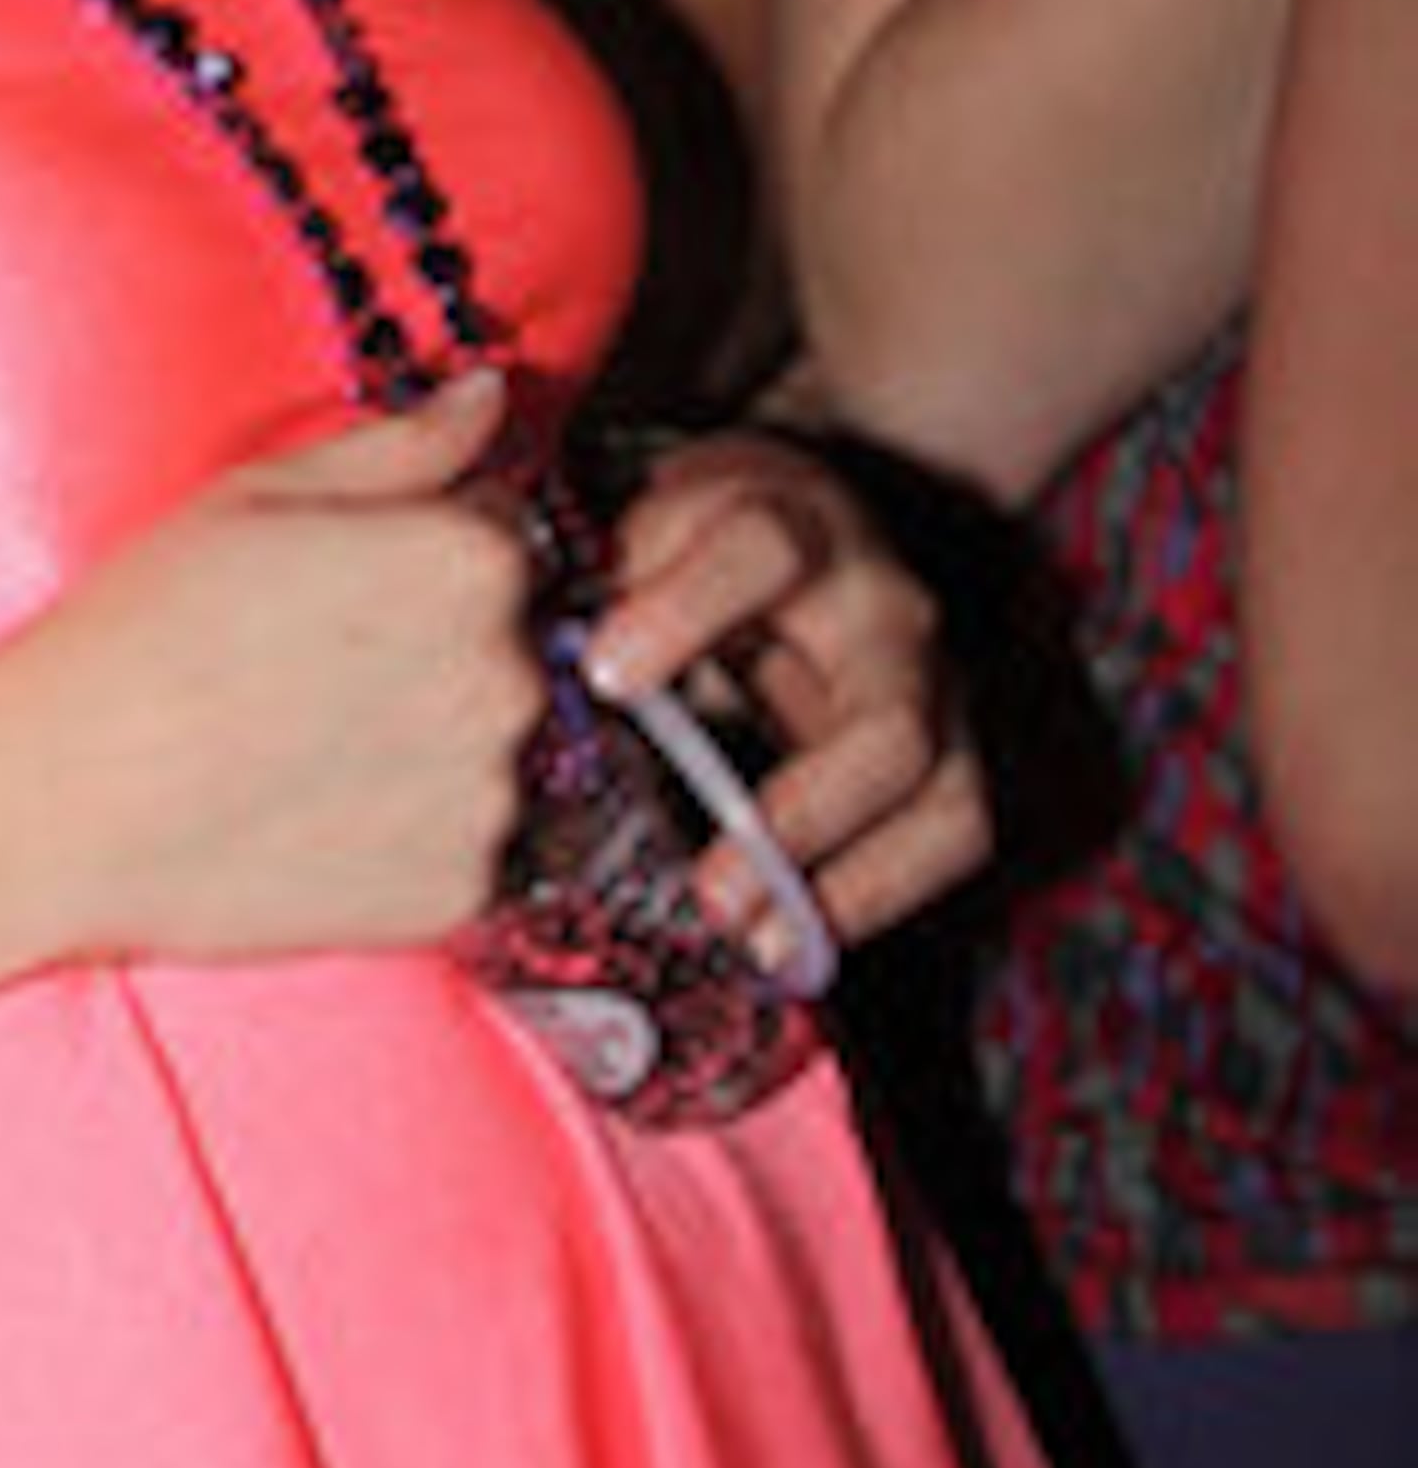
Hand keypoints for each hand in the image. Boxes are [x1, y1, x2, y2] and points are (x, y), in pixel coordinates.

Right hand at [8, 374, 545, 966]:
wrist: (63, 798)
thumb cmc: (142, 634)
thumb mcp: (256, 495)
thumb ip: (399, 446)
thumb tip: (487, 399)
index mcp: (465, 563)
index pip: (492, 535)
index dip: (407, 551)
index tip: (333, 585)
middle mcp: (504, 679)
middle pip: (497, 645)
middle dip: (425, 650)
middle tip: (302, 671)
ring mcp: (485, 794)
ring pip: (479, 750)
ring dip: (419, 745)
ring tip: (298, 747)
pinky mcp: (457, 889)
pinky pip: (458, 845)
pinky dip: (404, 834)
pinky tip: (309, 811)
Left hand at [586, 431, 989, 955]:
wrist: (790, 530)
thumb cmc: (686, 545)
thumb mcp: (635, 531)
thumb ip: (588, 581)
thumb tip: (516, 664)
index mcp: (790, 522)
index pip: (763, 549)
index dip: (686, 609)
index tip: (604, 674)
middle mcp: (883, 607)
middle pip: (888, 715)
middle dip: (805, 812)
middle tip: (710, 888)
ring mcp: (931, 686)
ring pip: (939, 792)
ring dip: (850, 880)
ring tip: (754, 937)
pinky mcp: (947, 754)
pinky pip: (952, 838)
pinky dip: (877, 898)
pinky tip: (792, 945)